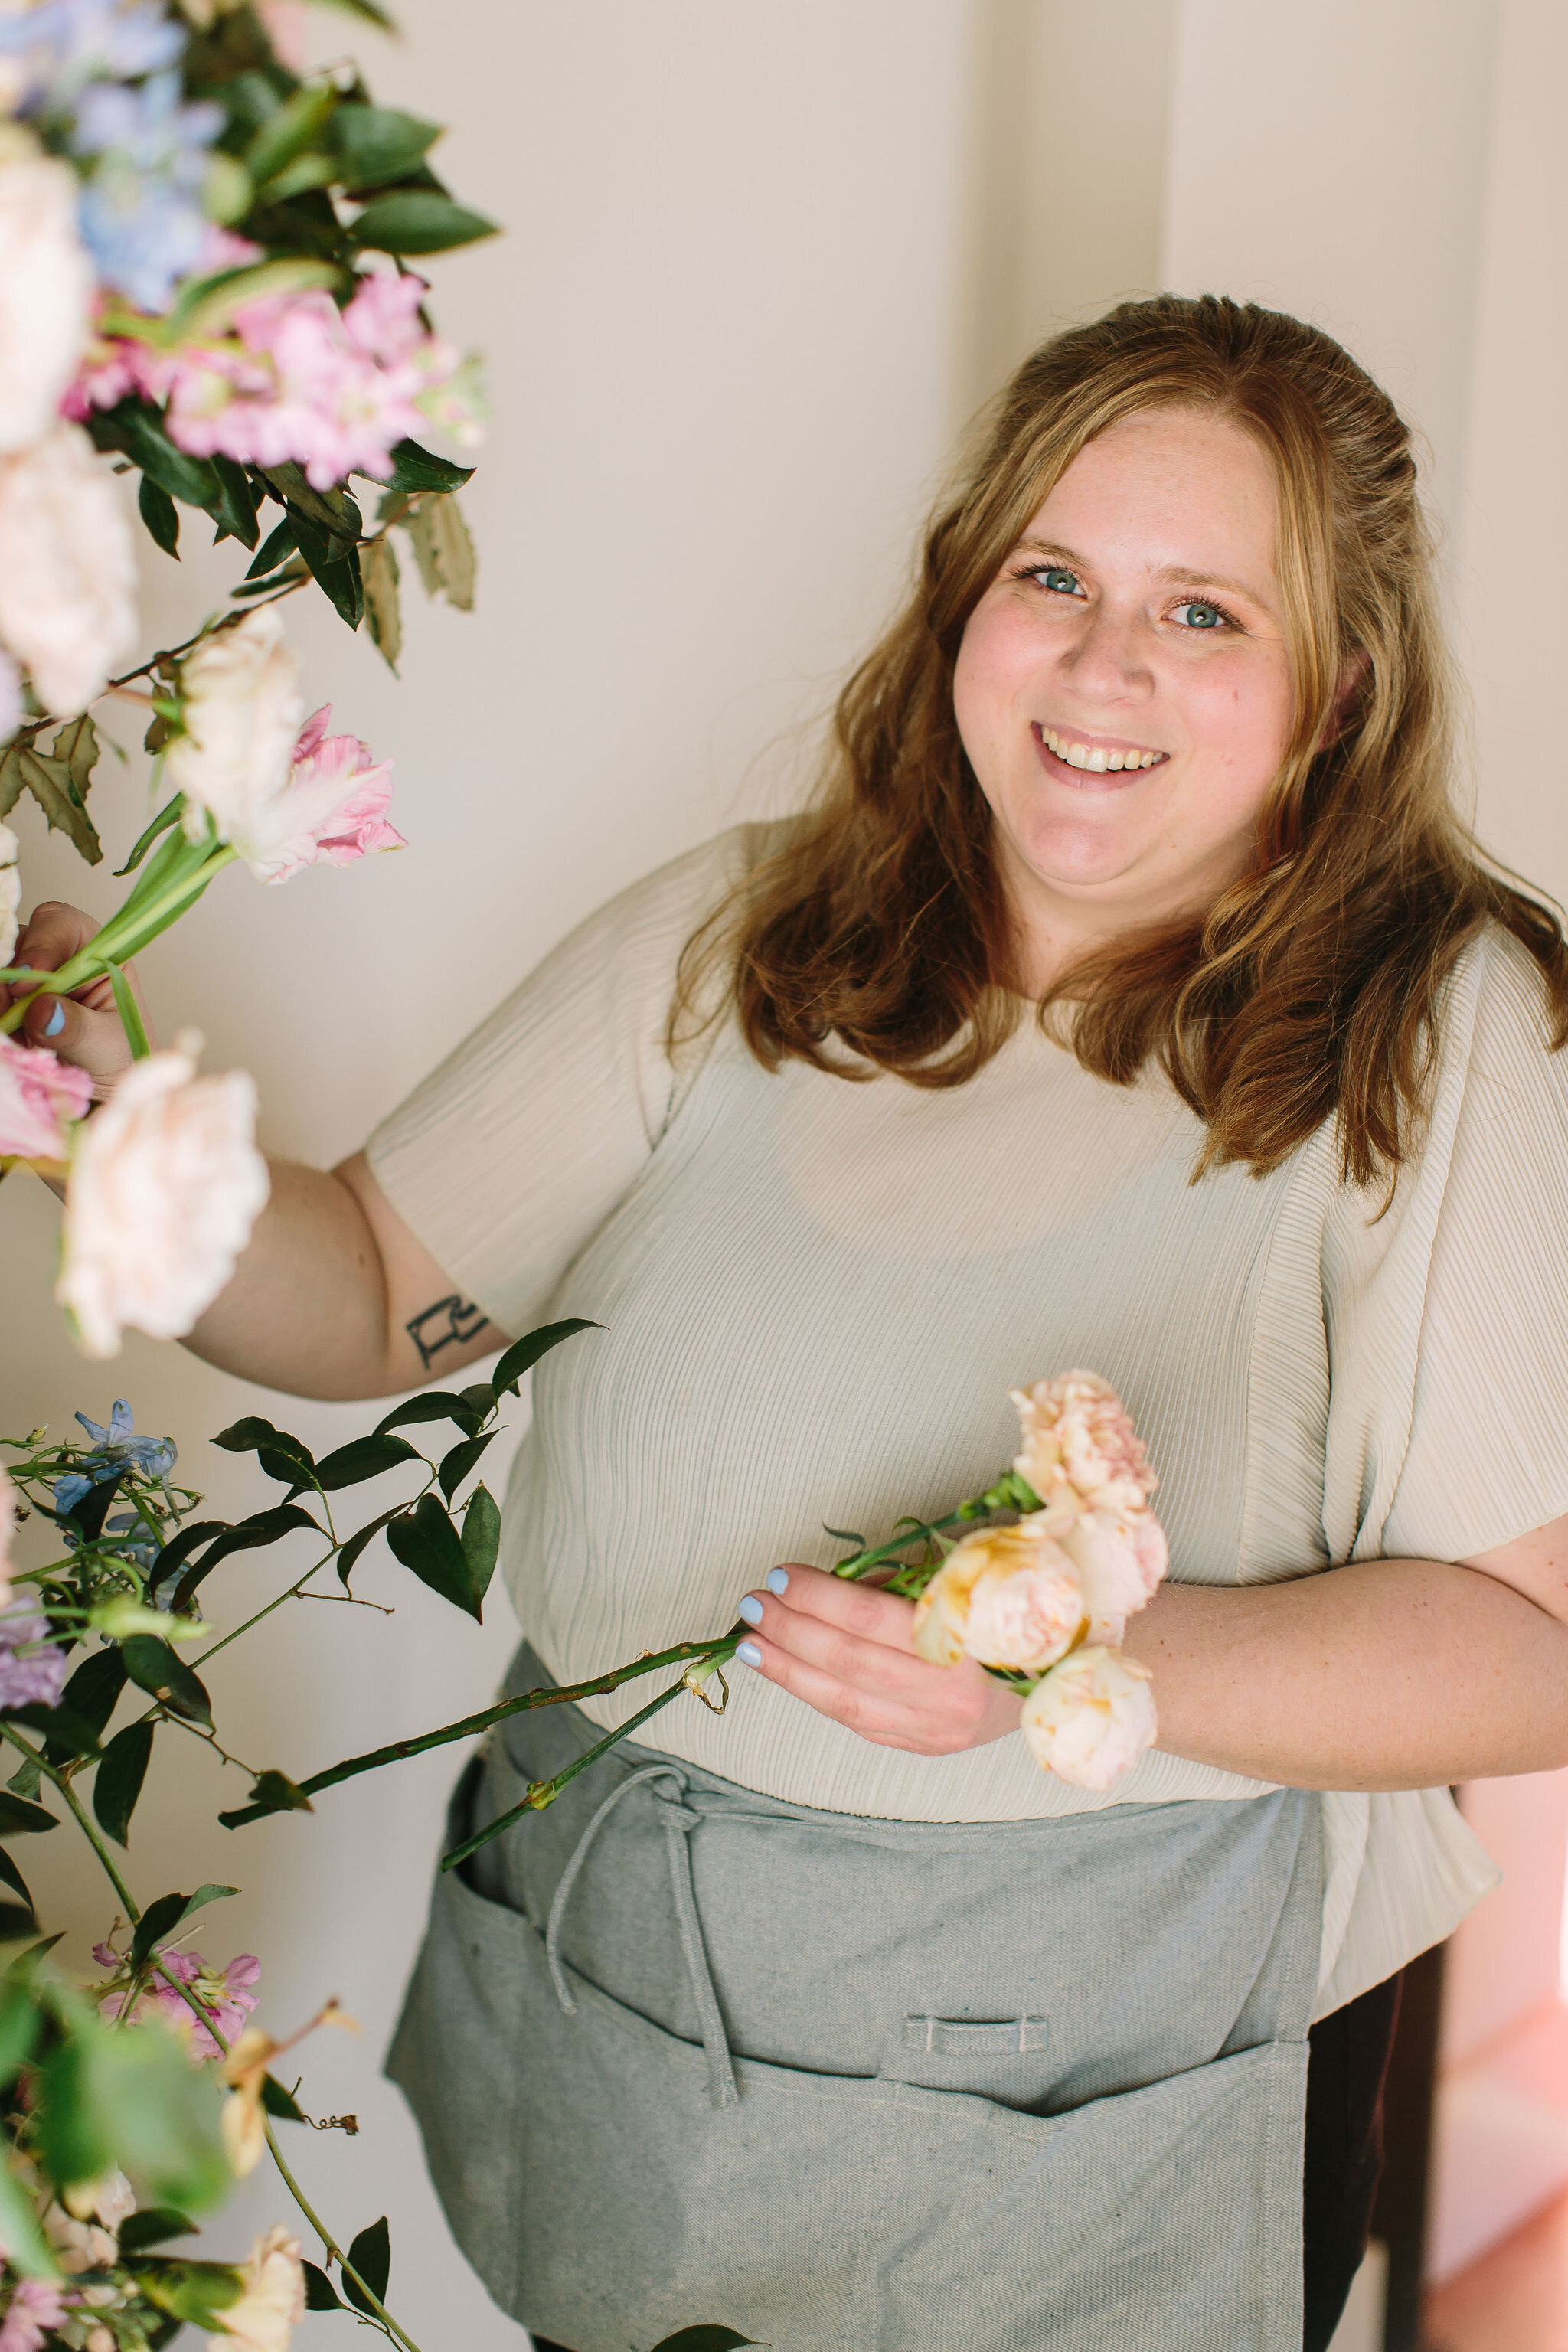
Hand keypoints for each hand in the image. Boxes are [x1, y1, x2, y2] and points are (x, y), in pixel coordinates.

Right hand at [2, 901, 148, 1096]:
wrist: (102, 1096)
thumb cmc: (118, 1062)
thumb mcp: (107, 1047)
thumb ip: (77, 1028)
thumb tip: (43, 1009)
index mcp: (94, 955)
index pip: (61, 923)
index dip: (42, 943)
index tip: (30, 978)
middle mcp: (56, 960)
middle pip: (16, 942)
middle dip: (9, 974)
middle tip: (9, 1010)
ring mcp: (27, 982)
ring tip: (13, 1035)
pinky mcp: (8, 1004)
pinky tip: (8, 1039)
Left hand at [733, 1563, 1023, 1755]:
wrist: (1075, 1663)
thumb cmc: (1018, 1602)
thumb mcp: (970, 1572)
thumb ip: (905, 1581)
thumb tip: (835, 1587)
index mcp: (968, 1638)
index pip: (871, 1618)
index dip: (818, 1597)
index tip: (781, 1575)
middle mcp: (954, 1692)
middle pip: (850, 1662)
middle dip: (791, 1631)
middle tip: (752, 1605)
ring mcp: (941, 1727)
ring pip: (847, 1702)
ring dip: (791, 1670)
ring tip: (752, 1646)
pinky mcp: (932, 1746)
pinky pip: (863, 1723)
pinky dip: (821, 1697)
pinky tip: (791, 1675)